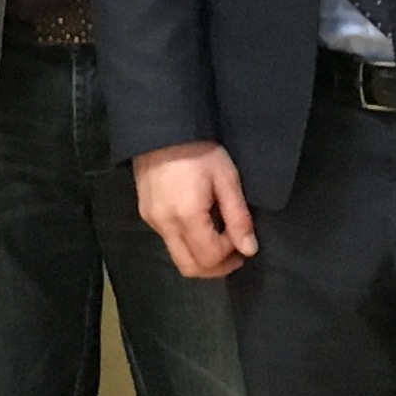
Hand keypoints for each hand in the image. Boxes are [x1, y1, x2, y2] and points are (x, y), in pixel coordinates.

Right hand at [133, 141, 256, 279]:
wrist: (162, 128)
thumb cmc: (199, 150)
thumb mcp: (227, 179)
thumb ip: (238, 218)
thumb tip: (249, 249)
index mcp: (187, 216)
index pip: (209, 257)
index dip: (230, 256)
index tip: (242, 240)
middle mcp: (165, 224)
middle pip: (189, 267)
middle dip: (215, 267)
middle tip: (234, 253)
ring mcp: (152, 221)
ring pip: (177, 257)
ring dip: (201, 256)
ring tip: (219, 238)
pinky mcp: (146, 214)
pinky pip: (168, 241)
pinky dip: (188, 243)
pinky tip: (201, 224)